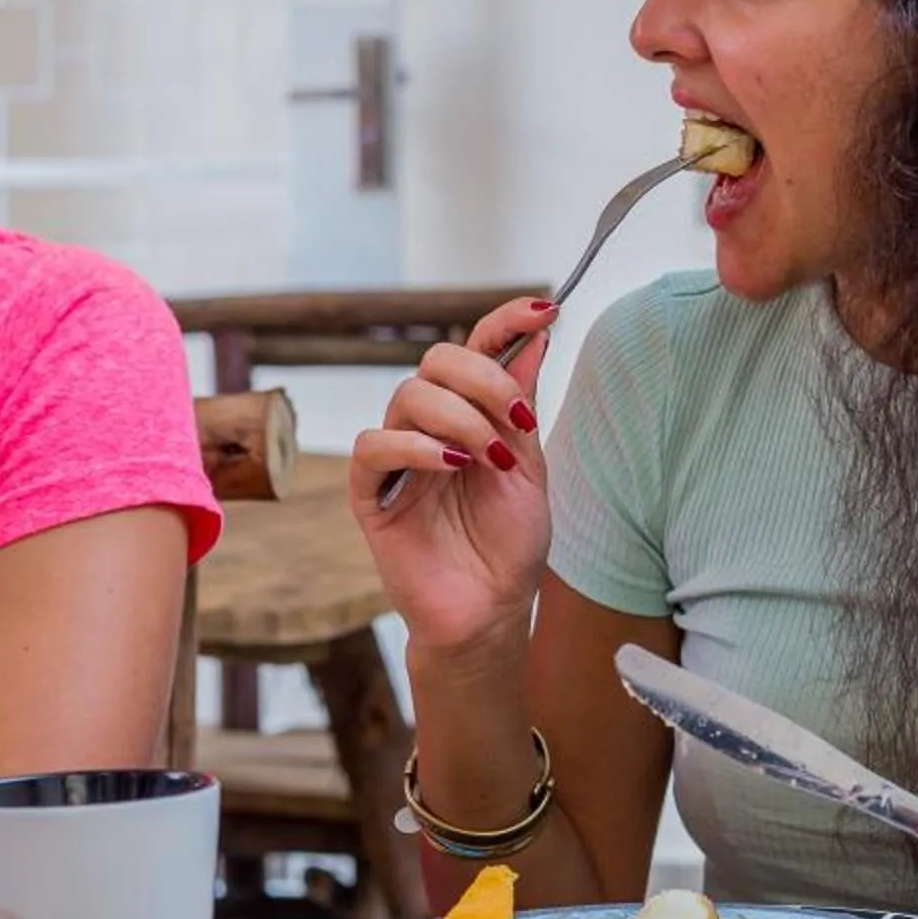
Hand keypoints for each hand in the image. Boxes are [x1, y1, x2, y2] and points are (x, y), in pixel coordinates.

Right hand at [349, 297, 560, 658]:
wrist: (492, 609)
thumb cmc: (509, 544)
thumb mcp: (530, 466)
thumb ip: (522, 403)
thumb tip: (538, 334)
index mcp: (470, 415)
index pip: (476, 348)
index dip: (506, 321)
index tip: (545, 309)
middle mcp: (430, 428)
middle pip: (437, 361)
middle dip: (483, 377)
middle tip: (517, 419)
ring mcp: (398, 459)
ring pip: (409, 396)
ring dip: (461, 418)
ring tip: (492, 460)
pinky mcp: (371, 494)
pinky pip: (375, 447)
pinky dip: (416, 446)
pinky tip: (453, 467)